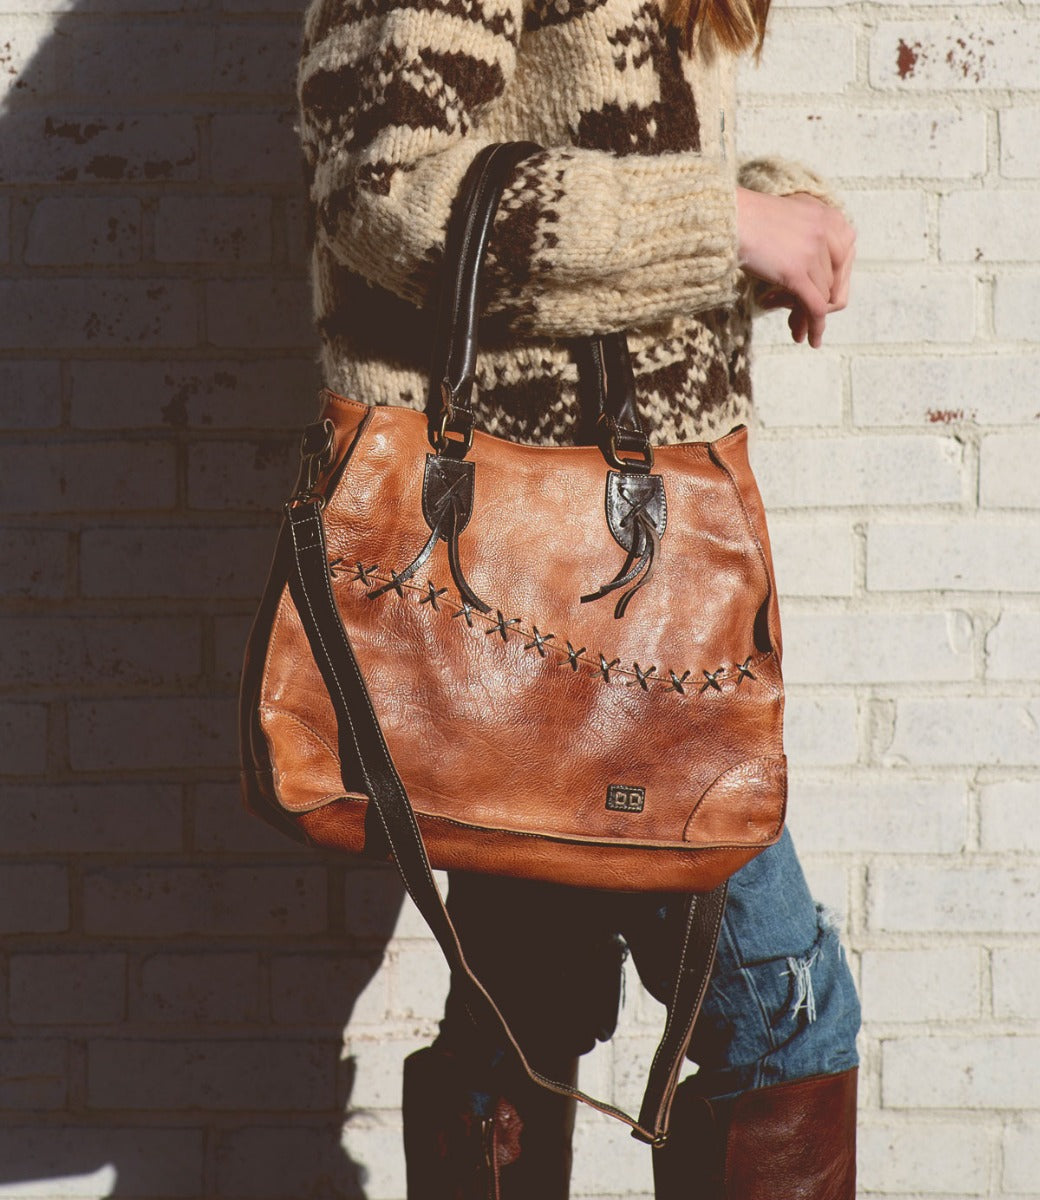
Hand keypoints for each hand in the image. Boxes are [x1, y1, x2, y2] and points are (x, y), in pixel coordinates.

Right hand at [735, 187, 855, 347]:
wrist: (729, 217)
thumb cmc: (750, 220)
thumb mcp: (793, 219)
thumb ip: (813, 237)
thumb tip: (822, 275)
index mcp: (832, 218)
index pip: (845, 261)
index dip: (829, 282)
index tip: (813, 295)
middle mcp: (829, 232)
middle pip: (834, 281)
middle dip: (818, 301)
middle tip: (798, 316)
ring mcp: (814, 251)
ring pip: (822, 297)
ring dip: (802, 313)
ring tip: (786, 321)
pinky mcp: (797, 271)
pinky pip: (815, 308)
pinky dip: (815, 327)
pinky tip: (810, 340)